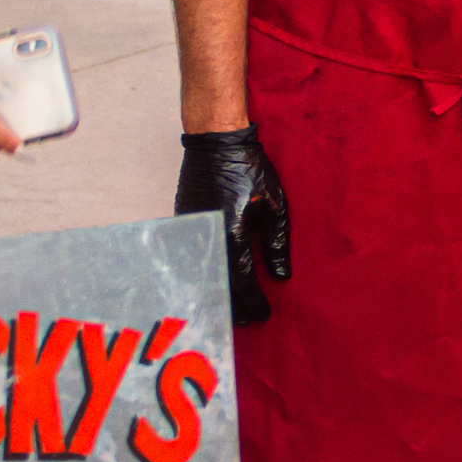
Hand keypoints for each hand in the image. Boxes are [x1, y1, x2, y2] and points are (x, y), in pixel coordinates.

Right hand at [177, 128, 290, 324]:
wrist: (215, 140)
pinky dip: (201, 273)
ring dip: (215, 292)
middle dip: (233, 305)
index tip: (264, 315)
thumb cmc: (248, 168)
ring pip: (200, 273)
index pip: (242, 280)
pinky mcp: (181, 221)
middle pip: (219, 282)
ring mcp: (189, 229)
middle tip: (246, 321)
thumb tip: (280, 275)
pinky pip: (190, 257)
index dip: (254, 302)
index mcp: (232, 233)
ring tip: (229, 309)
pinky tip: (211, 281)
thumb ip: (276, 243)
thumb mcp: (273, 203)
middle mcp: (206, 236)